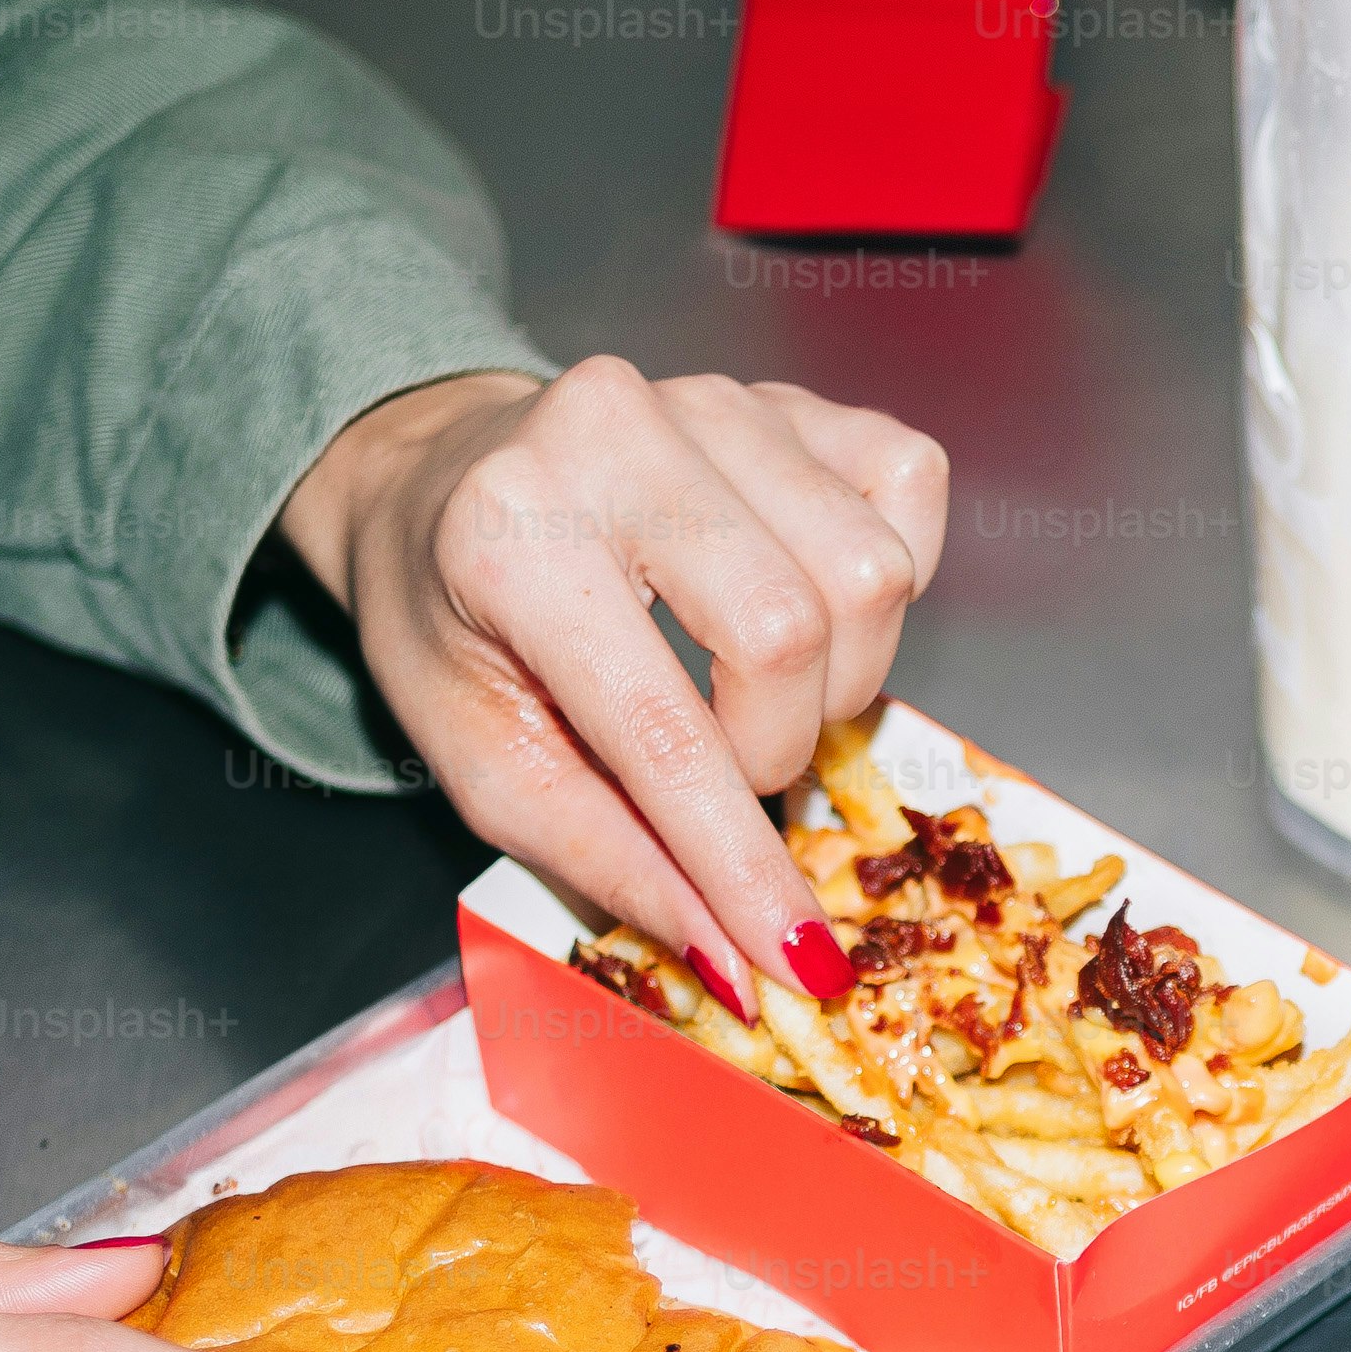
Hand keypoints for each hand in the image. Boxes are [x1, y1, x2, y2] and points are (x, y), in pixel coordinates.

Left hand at [282, 358, 950, 1018]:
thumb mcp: (482, 761)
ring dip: (837, 677)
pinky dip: (887, 580)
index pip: (663, 727)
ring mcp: (716, 397)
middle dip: (776, 749)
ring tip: (758, 692)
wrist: (440, 478)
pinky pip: (909, 488)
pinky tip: (812, 605)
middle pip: (790, 633)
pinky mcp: (791, 394)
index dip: (738, 859)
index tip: (793, 956)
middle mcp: (614, 434)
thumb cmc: (454, 621)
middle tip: (722, 768)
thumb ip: (607, 857)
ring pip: (868, 574)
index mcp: (511, 534)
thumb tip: (737, 957)